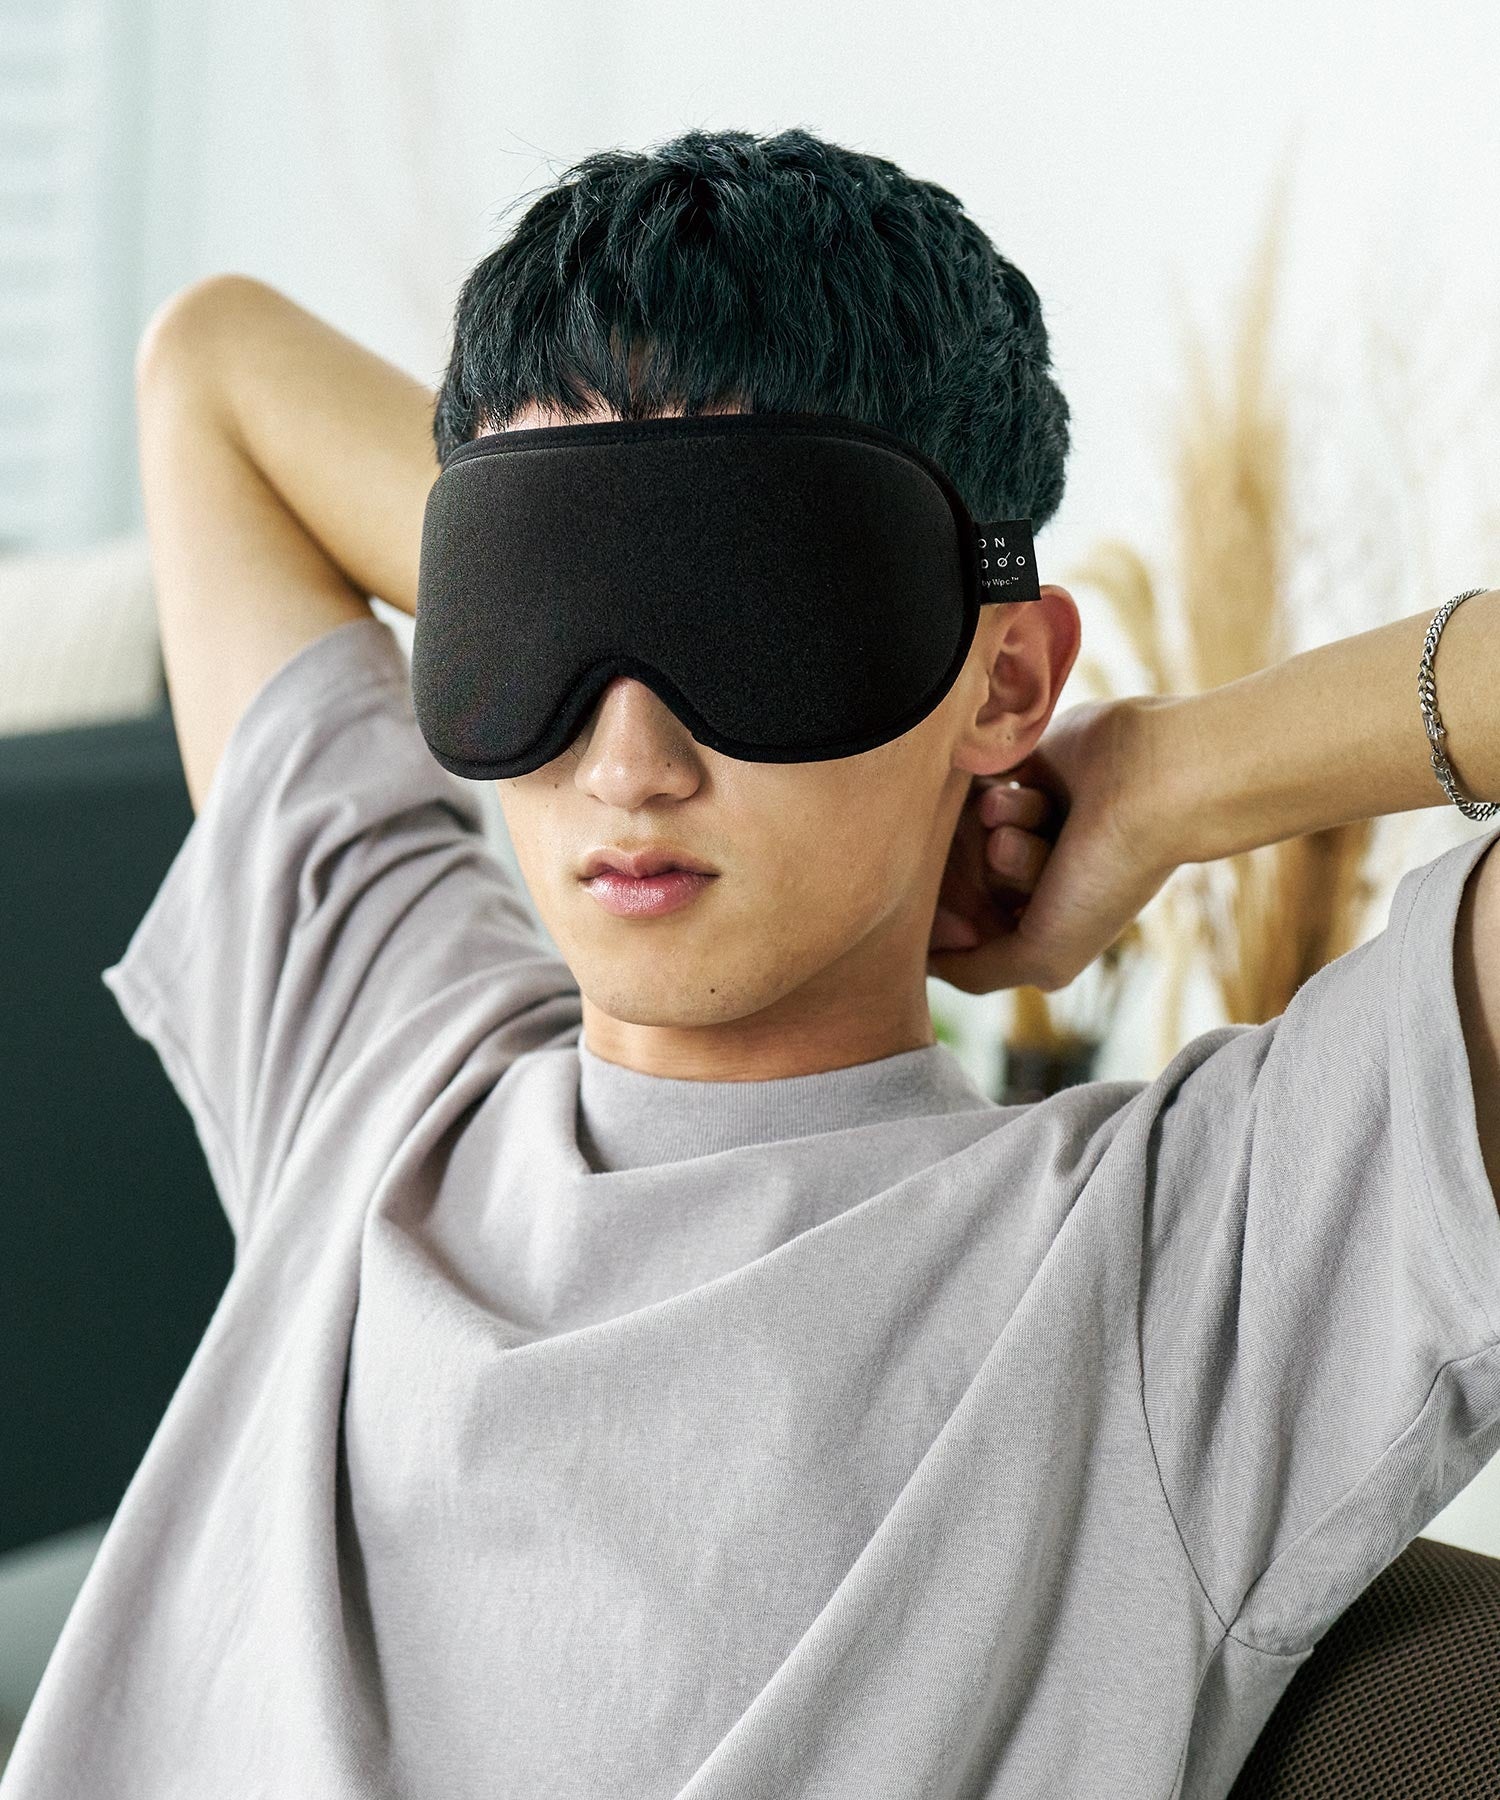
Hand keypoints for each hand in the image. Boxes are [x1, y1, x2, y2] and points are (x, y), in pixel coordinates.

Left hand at [926, 697, 1180, 994]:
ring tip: (1037, 811)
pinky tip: (1029, 784)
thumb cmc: (1105, 874)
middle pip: (973, 874)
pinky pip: (984, 781)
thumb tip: (926, 963)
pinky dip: (1001, 783)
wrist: (1150, 781)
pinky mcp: (1032, 768)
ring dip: (1004, 819)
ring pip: (979, 825)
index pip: (974, 925)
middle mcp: (1048, 872)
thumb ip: (978, 973)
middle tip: (1011, 850)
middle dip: (995, 864)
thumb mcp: (1042, 957)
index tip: (979, 904)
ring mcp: (1041, 820)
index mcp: (1055, 920)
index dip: (965, 917)